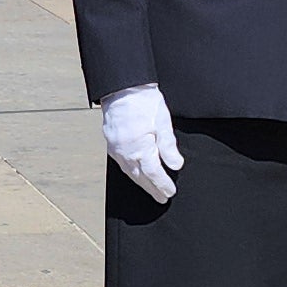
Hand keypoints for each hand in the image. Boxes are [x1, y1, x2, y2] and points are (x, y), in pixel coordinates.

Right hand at [100, 85, 181, 204]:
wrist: (122, 87)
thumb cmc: (143, 101)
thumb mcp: (162, 122)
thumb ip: (169, 146)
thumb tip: (175, 165)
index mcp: (140, 147)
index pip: (154, 173)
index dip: (162, 184)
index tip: (170, 192)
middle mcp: (125, 151)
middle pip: (140, 177)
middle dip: (152, 189)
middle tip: (161, 198)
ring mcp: (115, 148)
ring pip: (129, 172)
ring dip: (141, 183)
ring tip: (150, 190)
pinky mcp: (111, 143)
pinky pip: (121, 164)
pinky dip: (131, 172)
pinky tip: (136, 173)